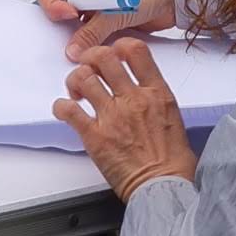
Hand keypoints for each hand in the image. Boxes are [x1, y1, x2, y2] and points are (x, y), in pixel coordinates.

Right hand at [33, 0, 182, 53]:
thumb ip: (91, 31)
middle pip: (59, 11)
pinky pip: (91, 35)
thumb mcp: (115, 8)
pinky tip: (101, 45)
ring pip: (75, 26)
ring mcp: (96, 7)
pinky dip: (93, 43)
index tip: (69, 18)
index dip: (53, 7)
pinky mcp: (107, 22)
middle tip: (74, 36)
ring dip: (82, 37)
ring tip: (92, 41)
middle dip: (64, 26)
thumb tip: (74, 48)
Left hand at [54, 39, 198, 201]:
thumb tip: (143, 92)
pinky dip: (61, 106)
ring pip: (83, 78)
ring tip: (77, 92)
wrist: (164, 189)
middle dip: (91, 58)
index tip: (113, 53)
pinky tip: (65, 110)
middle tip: (88, 68)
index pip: (136, 50)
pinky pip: (69, 111)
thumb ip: (156, 98)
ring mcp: (113, 116)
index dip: (119, 46)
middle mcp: (133, 99)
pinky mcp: (95, 137)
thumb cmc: (173, 162)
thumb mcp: (173, 118)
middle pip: (103, 58)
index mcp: (157, 93)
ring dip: (75, 81)